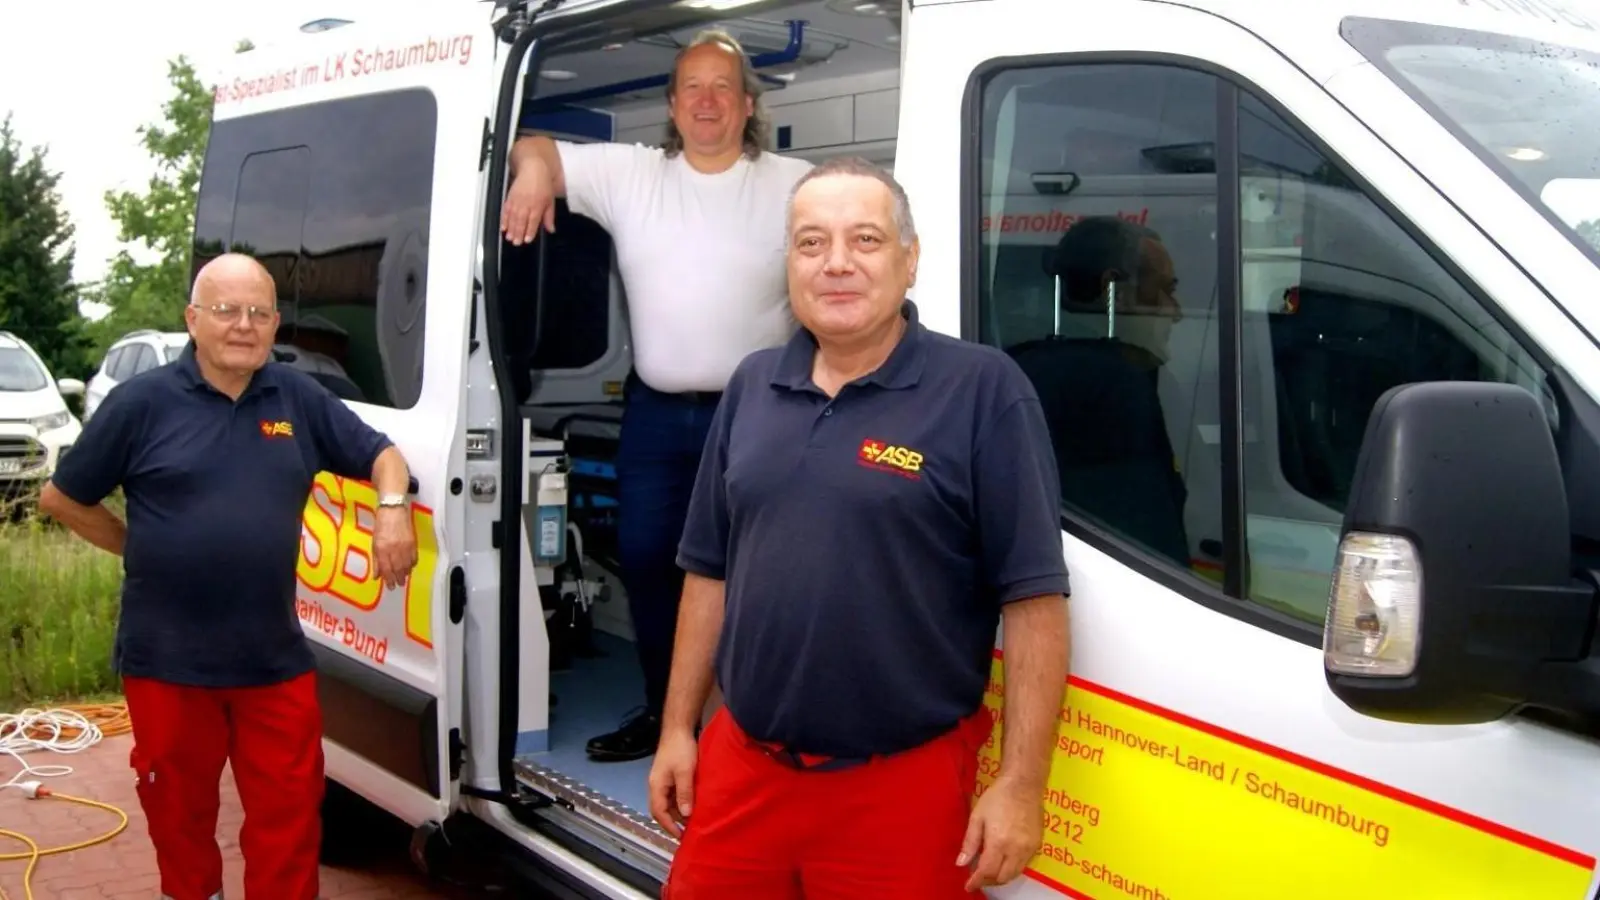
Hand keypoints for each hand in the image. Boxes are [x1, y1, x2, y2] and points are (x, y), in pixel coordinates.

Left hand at [373, 506, 417, 589]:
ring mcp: (405, 546)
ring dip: (405, 573)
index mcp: (382, 549)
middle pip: (398, 569)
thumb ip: (376, 560)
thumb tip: (376, 575)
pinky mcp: (412, 542)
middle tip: (398, 585)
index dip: (388, 579)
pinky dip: (412, 564)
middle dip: (398, 579)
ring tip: (403, 578)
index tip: (390, 586)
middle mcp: (394, 549)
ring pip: (407, 565)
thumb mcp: (374, 543)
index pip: (386, 569)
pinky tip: (409, 567)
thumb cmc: (381, 526)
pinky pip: (414, 557)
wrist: (393, 511)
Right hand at [500, 160, 555, 244]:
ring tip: (509, 237)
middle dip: (518, 233)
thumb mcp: (550, 200)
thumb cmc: (542, 184)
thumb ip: (549, 216)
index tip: (527, 239)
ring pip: (513, 217)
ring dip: (510, 229)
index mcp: (537, 205)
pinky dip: (504, 219)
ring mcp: (517, 201)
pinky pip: (506, 210)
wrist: (532, 169)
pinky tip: (503, 226)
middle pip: (521, 221)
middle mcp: (526, 204)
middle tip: (516, 242)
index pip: (533, 222)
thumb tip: (550, 229)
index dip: (529, 232)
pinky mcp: (510, 197)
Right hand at [647, 728, 697, 837]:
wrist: (679, 729)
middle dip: (673, 822)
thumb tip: (685, 815)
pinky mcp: (670, 776)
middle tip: (688, 832)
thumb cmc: (681, 750)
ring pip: (668, 803)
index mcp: (656, 786)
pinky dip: (681, 803)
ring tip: (692, 822)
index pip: (659, 812)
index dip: (669, 826)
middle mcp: (657, 785)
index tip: (680, 836)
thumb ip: (684, 794)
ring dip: (678, 812)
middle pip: (662, 810)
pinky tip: (691, 805)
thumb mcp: (684, 772)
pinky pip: (673, 795)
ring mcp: (663, 781)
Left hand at [957, 776, 1042, 891]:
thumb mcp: (977, 817)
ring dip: (1001, 877)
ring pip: (1014, 874)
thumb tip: (961, 864)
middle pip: (1002, 877)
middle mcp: (1016, 849)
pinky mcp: (1037, 844)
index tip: (968, 886)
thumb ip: (970, 842)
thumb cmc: (997, 797)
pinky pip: (1024, 865)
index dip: (976, 882)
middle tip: (978, 877)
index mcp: (998, 842)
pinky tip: (1004, 861)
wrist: (1024, 784)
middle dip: (988, 881)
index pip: (987, 871)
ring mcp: (1029, 848)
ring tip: (990, 871)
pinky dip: (1012, 868)